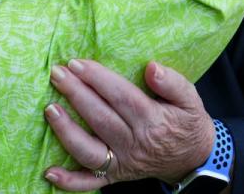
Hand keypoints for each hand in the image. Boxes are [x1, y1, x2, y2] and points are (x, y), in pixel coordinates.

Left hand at [43, 59, 214, 190]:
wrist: (194, 160)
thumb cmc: (186, 123)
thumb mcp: (190, 99)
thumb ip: (173, 82)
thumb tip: (151, 67)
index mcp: (153, 122)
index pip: (122, 97)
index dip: (97, 79)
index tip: (76, 63)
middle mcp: (135, 144)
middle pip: (101, 118)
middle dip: (76, 95)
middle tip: (56, 74)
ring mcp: (122, 163)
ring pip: (90, 151)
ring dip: (67, 132)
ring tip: (50, 109)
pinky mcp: (115, 176)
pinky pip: (90, 182)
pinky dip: (69, 181)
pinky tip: (49, 172)